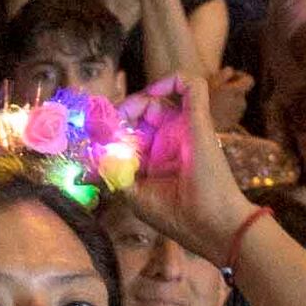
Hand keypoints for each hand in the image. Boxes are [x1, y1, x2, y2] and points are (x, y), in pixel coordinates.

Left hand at [105, 89, 261, 266]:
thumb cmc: (176, 215)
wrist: (211, 225)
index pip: (131, 131)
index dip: (111, 129)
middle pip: (140, 112)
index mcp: (157, 156)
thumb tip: (95, 150)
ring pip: (157, 98)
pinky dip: (173, 79)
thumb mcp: (134, 193)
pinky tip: (153, 93)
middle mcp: (170, 139)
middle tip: (106, 124)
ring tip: (124, 115)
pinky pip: (191, 84)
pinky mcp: (199, 119)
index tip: (96, 135)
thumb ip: (114, 171)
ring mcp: (185, 127)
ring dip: (135, 102)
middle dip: (119, 114)